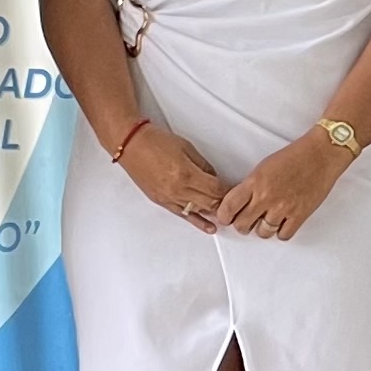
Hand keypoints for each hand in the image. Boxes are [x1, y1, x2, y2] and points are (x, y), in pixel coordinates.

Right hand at [111, 123, 227, 226]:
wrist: (131, 145)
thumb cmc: (156, 142)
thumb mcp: (187, 148)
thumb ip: (204, 166)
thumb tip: (215, 179)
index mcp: (187, 174)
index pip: (216, 189)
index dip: (229, 192)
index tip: (238, 192)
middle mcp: (178, 190)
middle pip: (210, 203)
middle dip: (224, 204)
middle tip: (237, 205)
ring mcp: (169, 198)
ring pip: (199, 211)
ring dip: (214, 214)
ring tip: (228, 218)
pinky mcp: (162, 202)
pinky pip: (183, 215)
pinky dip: (198, 221)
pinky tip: (209, 227)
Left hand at [212, 132, 352, 241]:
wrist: (321, 154)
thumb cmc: (294, 157)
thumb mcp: (264, 167)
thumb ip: (251, 186)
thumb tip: (242, 203)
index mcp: (255, 182)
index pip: (229, 207)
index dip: (224, 216)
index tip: (226, 218)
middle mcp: (266, 197)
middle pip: (242, 224)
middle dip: (242, 225)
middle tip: (246, 222)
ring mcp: (283, 208)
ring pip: (262, 233)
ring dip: (262, 229)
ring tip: (267, 221)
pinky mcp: (300, 215)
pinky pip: (283, 235)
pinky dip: (281, 231)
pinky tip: (283, 222)